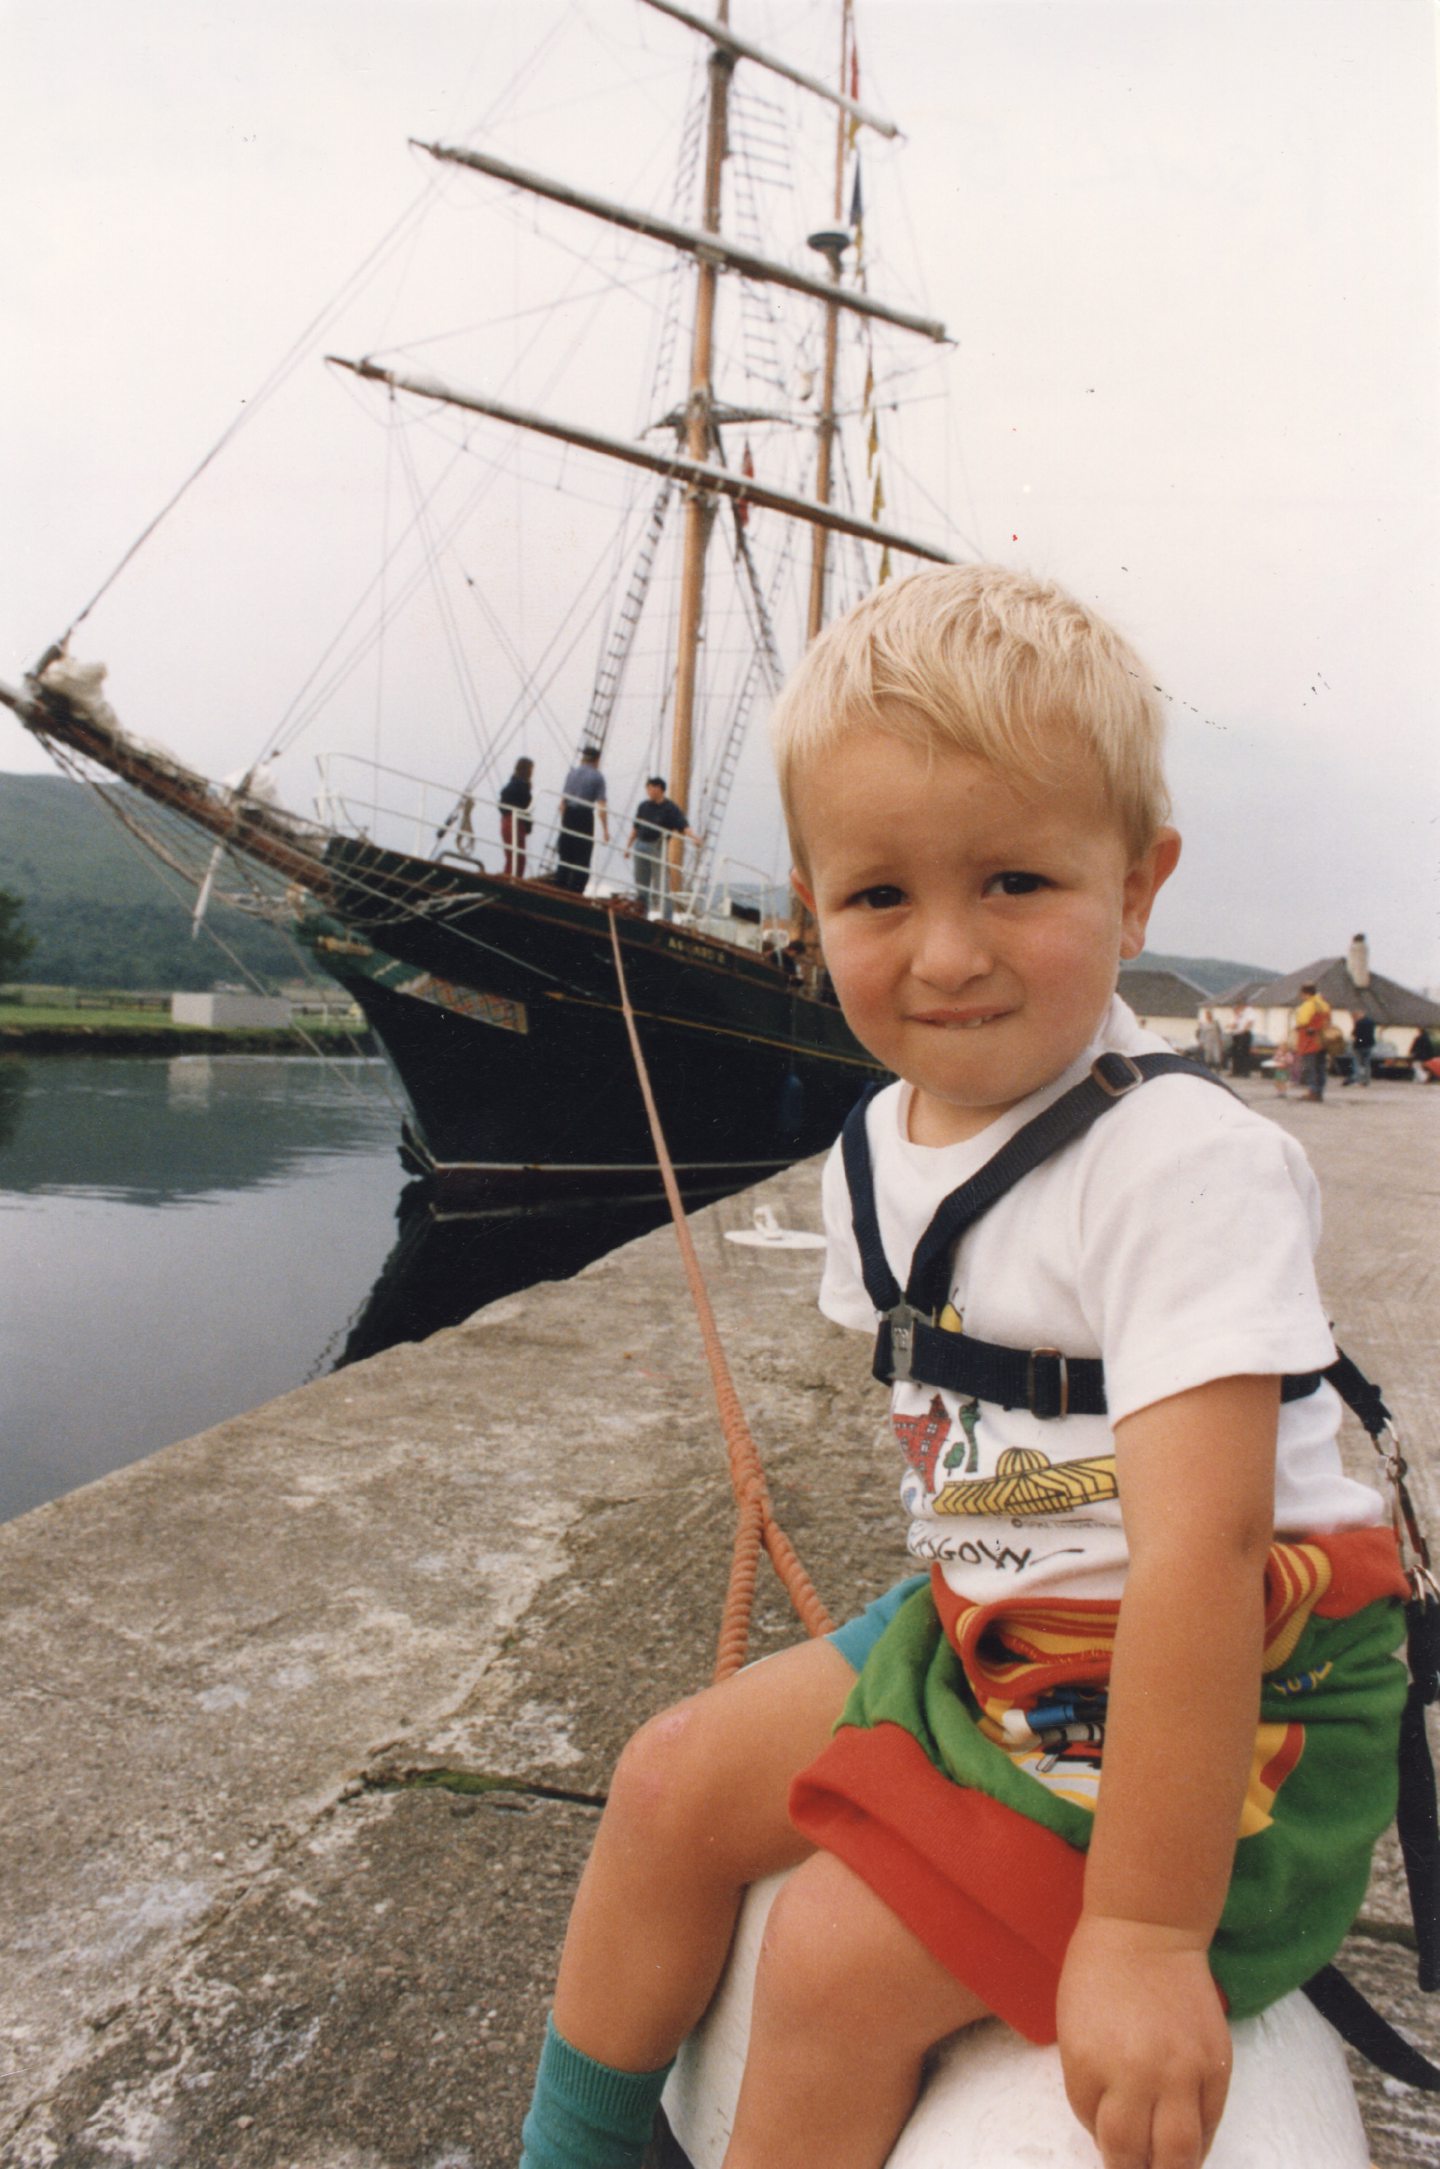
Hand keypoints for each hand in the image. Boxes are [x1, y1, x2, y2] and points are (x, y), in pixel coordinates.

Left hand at [1057, 1916, 1231, 2168]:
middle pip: (1145, 2160)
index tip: (1115, 2157)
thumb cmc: (1098, 1975)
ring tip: (1166, 2167)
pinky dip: (1200, 2141)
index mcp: (1093, 2066)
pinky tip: (1189, 2143)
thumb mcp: (1073, 2034)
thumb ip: (1090, 2089)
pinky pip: (1212, 2122)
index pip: (1104, 2139)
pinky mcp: (1217, 2062)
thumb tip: (1112, 2135)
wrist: (1147, 1929)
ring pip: (1184, 2153)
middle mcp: (1140, 2075)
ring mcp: (1184, 2070)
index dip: (1110, 2155)